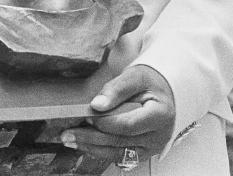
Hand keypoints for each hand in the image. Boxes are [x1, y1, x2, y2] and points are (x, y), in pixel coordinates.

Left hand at [61, 65, 175, 165]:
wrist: (164, 92)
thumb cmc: (152, 83)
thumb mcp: (136, 76)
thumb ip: (117, 89)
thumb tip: (97, 104)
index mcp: (160, 115)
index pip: (127, 125)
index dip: (105, 122)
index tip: (88, 116)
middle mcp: (158, 136)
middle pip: (119, 141)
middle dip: (90, 137)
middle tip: (69, 132)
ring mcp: (150, 147)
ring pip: (116, 152)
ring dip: (91, 147)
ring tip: (71, 139)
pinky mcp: (142, 152)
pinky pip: (118, 156)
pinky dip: (100, 150)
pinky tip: (85, 143)